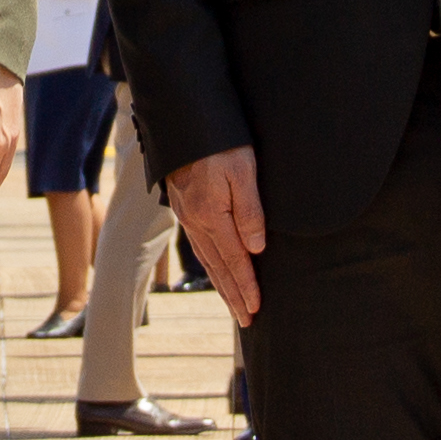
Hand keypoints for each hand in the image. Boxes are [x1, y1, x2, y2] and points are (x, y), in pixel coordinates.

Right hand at [165, 147, 267, 325]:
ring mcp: (187, 215)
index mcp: (212, 215)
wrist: (183, 119)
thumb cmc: (219, 141)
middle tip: (247, 320)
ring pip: (206, 259)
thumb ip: (250, 210)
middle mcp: (196, 221)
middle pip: (218, 267)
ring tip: (234, 304)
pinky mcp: (184, 207)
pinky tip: (216, 270)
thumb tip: (256, 249)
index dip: (247, 286)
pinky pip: (198, 245)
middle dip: (234, 295)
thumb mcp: (243, 170)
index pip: (234, 260)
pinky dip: (210, 265)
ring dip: (221, 284)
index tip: (256, 308)